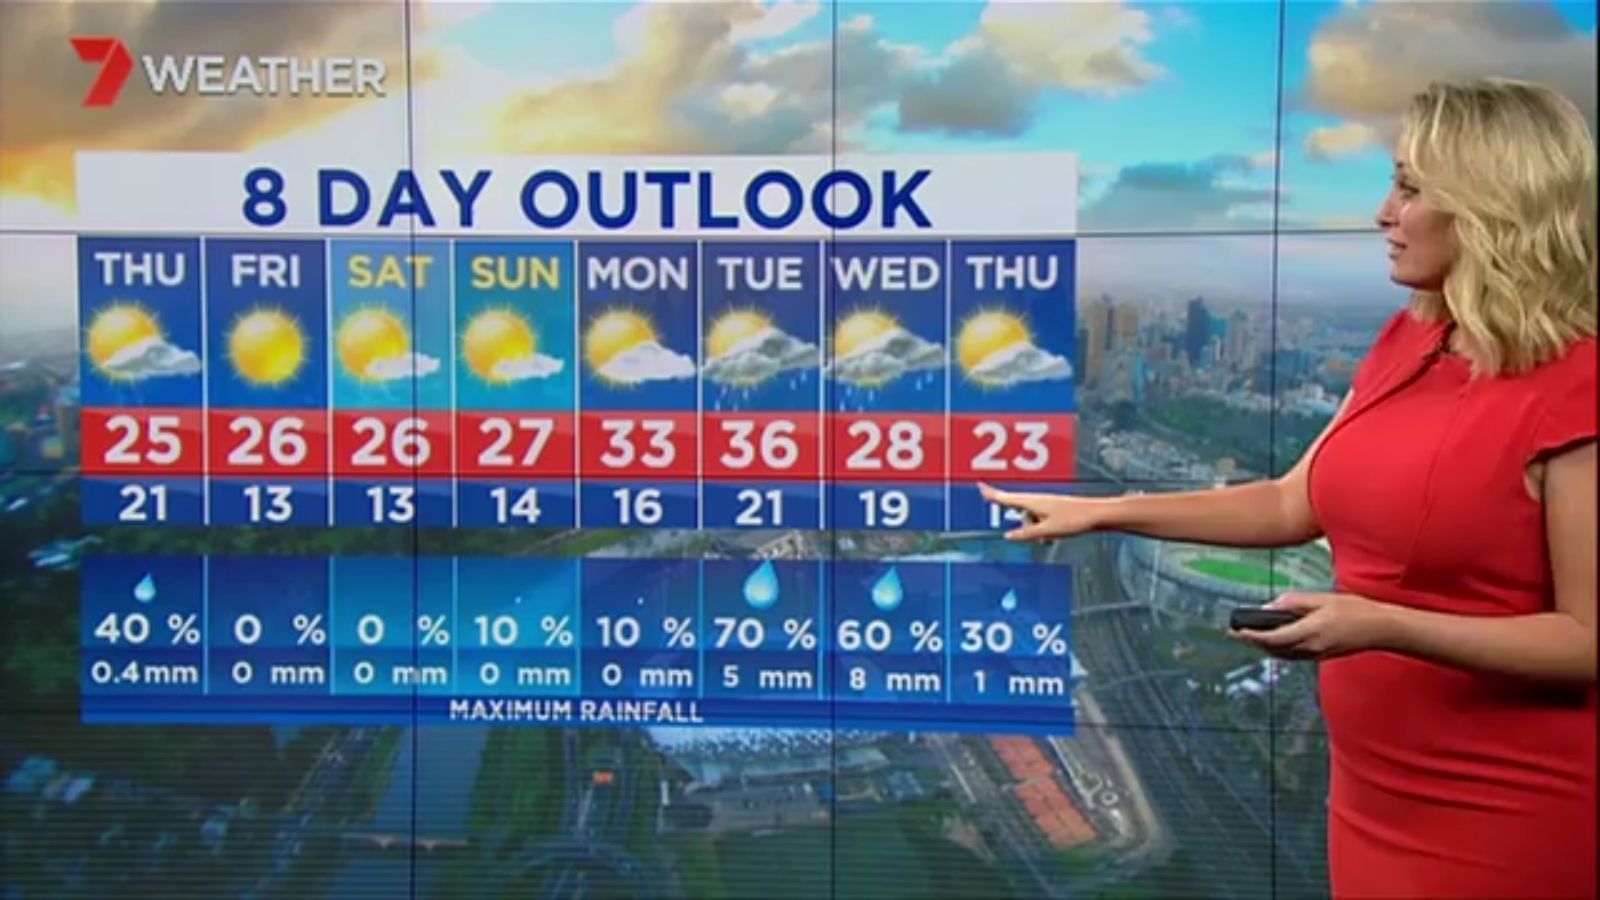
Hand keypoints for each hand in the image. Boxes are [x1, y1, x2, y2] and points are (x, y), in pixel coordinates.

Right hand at [978, 483, 1103, 542]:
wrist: (1096, 515)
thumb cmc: (1073, 520)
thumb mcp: (1047, 531)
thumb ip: (1026, 534)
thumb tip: (1008, 536)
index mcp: (1033, 502)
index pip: (1006, 498)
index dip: (992, 494)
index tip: (979, 486)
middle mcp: (1037, 500)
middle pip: (1018, 511)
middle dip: (1022, 524)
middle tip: (1037, 532)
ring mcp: (1046, 504)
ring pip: (1030, 518)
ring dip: (1034, 529)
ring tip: (1051, 538)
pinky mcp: (1053, 509)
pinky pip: (1040, 520)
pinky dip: (1042, 529)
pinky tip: (1054, 537)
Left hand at [1230, 592, 1397, 660]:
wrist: (1381, 629)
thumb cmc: (1355, 610)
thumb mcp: (1322, 599)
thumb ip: (1294, 602)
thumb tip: (1270, 606)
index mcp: (1310, 631)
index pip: (1272, 638)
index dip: (1251, 636)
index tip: (1236, 631)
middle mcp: (1311, 647)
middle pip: (1273, 649)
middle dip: (1253, 642)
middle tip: (1235, 633)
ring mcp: (1316, 654)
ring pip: (1282, 655)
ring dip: (1264, 647)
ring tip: (1249, 636)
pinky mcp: (1321, 656)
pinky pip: (1293, 655)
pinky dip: (1278, 649)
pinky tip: (1273, 641)